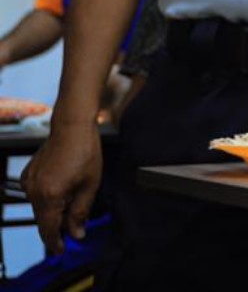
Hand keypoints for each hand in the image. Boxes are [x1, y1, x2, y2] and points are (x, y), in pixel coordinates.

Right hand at [23, 122, 102, 253]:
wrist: (71, 126)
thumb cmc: (85, 153)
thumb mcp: (90, 185)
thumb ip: (81, 212)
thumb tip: (76, 233)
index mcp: (49, 196)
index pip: (48, 229)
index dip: (55, 243)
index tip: (61, 251)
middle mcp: (33, 192)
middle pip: (44, 219)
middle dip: (58, 225)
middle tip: (74, 225)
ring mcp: (28, 182)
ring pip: (40, 207)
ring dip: (54, 209)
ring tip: (73, 198)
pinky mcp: (27, 174)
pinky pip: (36, 193)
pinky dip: (48, 196)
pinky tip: (63, 186)